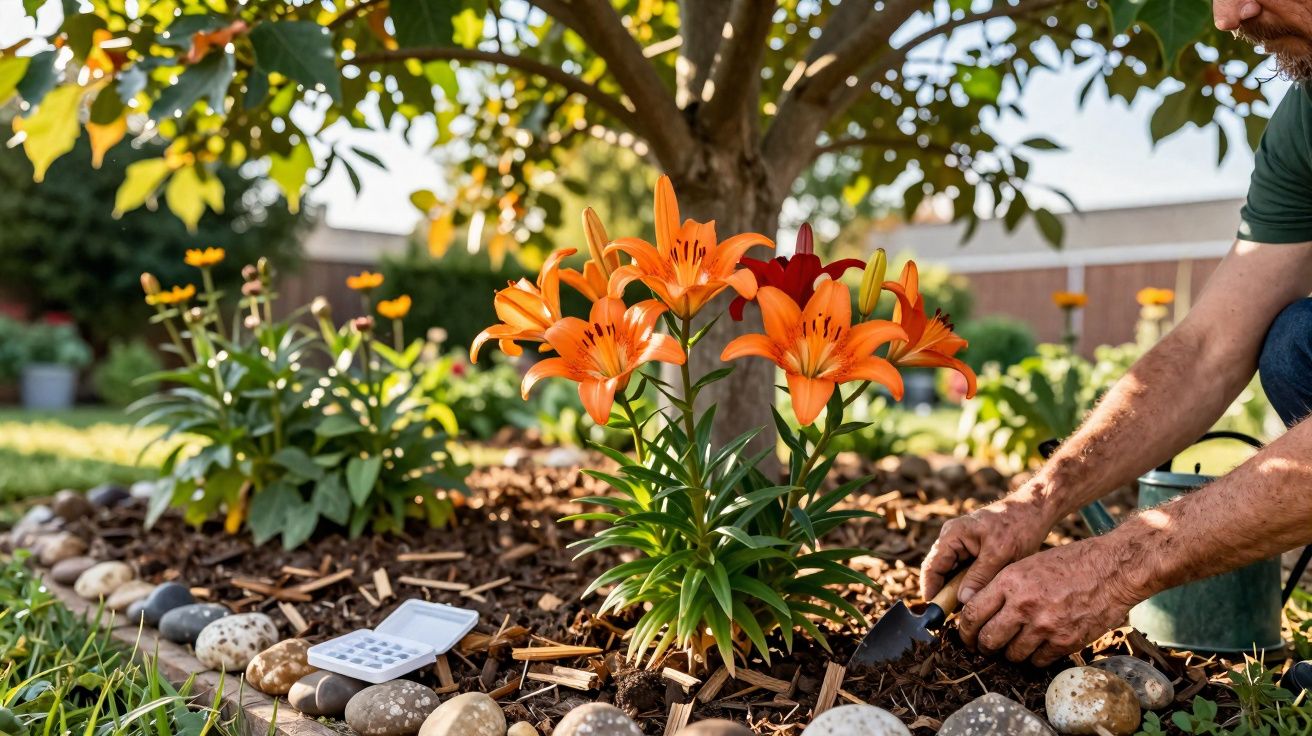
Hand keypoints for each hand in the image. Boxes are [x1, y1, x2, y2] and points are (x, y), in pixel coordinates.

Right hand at [920, 486, 1056, 603]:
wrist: (1034, 510)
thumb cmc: (1018, 527)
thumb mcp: (999, 554)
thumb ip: (979, 577)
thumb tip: (962, 601)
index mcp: (952, 535)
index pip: (932, 568)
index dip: (931, 591)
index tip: (936, 614)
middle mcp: (951, 539)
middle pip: (939, 572)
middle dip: (944, 594)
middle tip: (953, 618)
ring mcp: (960, 544)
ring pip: (951, 574)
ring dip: (956, 591)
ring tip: (966, 612)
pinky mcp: (971, 550)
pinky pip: (962, 571)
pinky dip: (967, 585)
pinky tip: (976, 599)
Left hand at [956, 538, 1140, 665]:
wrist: (1112, 569)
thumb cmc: (1069, 563)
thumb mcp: (1027, 564)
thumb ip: (1003, 587)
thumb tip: (979, 609)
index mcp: (1010, 582)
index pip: (973, 614)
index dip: (964, 630)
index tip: (966, 636)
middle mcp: (1024, 605)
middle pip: (988, 639)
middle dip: (983, 647)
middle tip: (985, 648)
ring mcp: (1045, 626)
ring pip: (1012, 655)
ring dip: (1010, 654)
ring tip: (1014, 646)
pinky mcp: (1065, 641)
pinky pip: (1038, 661)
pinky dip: (1034, 658)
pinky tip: (1037, 647)